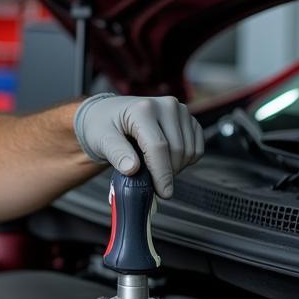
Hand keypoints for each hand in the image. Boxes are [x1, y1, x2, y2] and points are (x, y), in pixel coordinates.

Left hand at [73, 93, 204, 197]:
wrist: (109, 113)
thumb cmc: (103, 126)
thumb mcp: (101, 139)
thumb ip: (116, 154)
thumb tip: (132, 169)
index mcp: (143, 109)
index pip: (158, 146)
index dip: (162, 173)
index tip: (163, 192)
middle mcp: (165, 106)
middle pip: (177, 150)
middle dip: (166, 173)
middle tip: (149, 180)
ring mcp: (180, 110)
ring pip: (189, 151)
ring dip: (176, 167)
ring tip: (154, 166)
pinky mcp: (188, 118)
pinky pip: (196, 147)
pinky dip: (186, 160)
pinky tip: (168, 160)